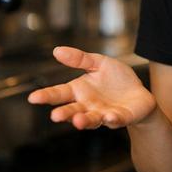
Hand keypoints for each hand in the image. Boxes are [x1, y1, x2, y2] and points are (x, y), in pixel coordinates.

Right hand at [27, 46, 155, 129]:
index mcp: (79, 91)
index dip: (46, 96)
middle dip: (64, 113)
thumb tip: (57, 50)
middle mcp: (88, 106)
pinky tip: (108, 116)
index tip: (33, 98)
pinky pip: (114, 120)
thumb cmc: (117, 80)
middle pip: (72, 110)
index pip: (59, 94)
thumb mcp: (99, 63)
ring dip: (84, 121)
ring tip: (78, 120)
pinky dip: (111, 119)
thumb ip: (80, 59)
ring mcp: (103, 114)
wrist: (139, 94)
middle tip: (55, 116)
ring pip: (90, 119)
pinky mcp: (120, 117)